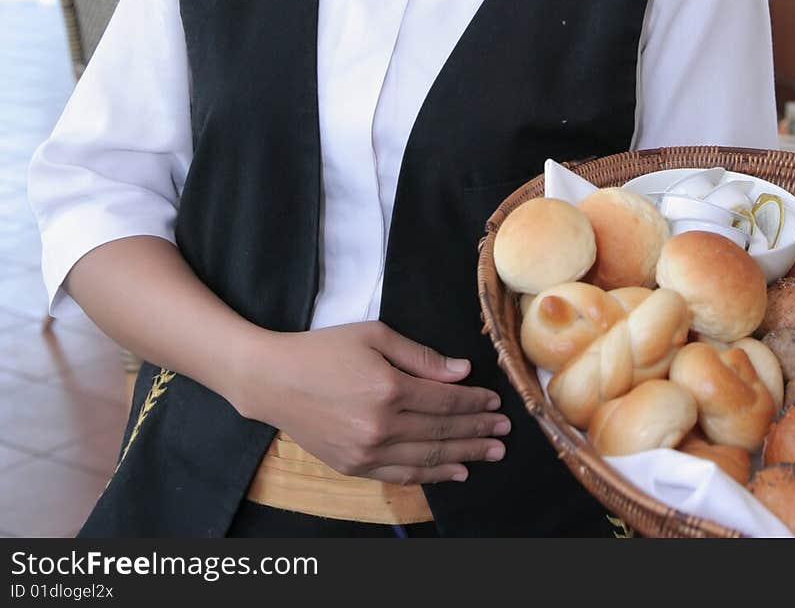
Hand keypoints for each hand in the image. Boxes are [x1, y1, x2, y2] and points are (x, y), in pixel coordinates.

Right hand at [235, 320, 508, 484]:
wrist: (274, 381)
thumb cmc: (324, 350)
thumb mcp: (373, 336)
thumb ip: (420, 356)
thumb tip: (461, 372)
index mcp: (389, 388)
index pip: (445, 400)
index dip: (474, 402)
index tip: (496, 403)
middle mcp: (381, 426)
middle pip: (442, 430)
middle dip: (478, 430)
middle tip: (504, 432)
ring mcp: (368, 451)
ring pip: (428, 456)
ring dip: (464, 455)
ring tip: (492, 453)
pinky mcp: (354, 466)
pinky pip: (403, 474)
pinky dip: (432, 474)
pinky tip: (456, 472)